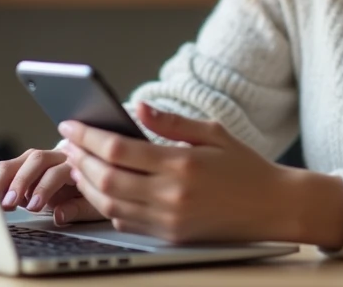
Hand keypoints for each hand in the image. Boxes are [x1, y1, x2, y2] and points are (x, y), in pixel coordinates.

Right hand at [0, 148, 104, 225]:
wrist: (90, 178)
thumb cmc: (90, 194)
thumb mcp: (91, 206)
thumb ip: (76, 209)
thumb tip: (59, 216)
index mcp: (75, 164)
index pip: (57, 172)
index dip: (44, 188)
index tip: (33, 207)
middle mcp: (56, 156)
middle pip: (35, 159)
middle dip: (20, 181)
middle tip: (9, 203)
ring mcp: (38, 158)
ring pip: (18, 160)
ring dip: (4, 180)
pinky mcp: (24, 163)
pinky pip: (9, 167)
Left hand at [59, 103, 331, 244]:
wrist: (274, 207)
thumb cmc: (245, 166)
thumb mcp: (213, 133)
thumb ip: (170, 122)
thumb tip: (136, 106)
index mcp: (181, 164)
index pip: (119, 148)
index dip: (88, 135)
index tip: (70, 124)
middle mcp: (171, 195)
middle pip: (106, 178)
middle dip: (80, 159)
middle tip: (68, 143)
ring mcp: (168, 220)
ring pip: (109, 204)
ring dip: (86, 183)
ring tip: (79, 164)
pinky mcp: (170, 236)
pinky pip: (125, 221)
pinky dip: (106, 204)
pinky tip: (101, 188)